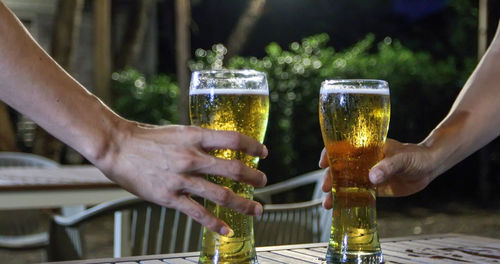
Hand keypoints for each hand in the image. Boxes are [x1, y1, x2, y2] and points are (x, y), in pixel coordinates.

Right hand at [96, 122, 267, 234]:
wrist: (117, 147)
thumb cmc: (146, 138)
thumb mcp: (178, 132)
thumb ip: (198, 141)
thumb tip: (220, 147)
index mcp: (195, 137)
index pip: (233, 139)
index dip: (252, 146)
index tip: (263, 153)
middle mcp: (192, 157)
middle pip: (234, 169)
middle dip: (254, 178)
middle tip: (263, 182)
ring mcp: (181, 179)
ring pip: (222, 194)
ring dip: (243, 203)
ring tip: (256, 209)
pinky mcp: (169, 197)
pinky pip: (198, 213)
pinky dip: (215, 223)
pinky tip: (226, 229)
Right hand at [319, 139, 436, 208]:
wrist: (429, 167)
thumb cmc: (416, 156)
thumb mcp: (402, 159)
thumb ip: (387, 167)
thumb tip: (371, 177)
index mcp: (368, 148)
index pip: (343, 147)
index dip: (330, 153)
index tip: (323, 162)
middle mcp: (364, 160)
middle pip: (341, 167)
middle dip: (331, 178)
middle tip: (326, 188)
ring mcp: (368, 174)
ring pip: (346, 182)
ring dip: (335, 192)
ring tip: (328, 204)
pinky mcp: (374, 188)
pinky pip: (358, 194)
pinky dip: (348, 201)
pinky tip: (339, 209)